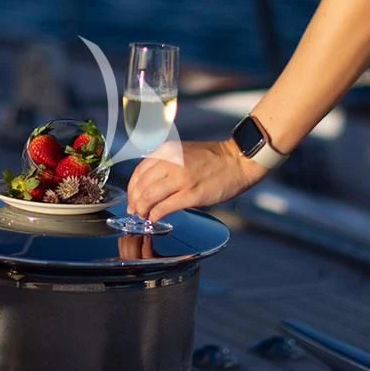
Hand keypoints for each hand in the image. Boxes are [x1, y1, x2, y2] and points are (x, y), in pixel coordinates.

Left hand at [127, 140, 267, 222]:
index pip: (139, 172)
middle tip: (136, 211)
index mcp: (167, 151)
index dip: (132, 189)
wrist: (237, 160)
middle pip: (141, 186)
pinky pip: (164, 207)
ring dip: (143, 210)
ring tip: (145, 216)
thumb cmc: (214, 159)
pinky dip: (156, 215)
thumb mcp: (183, 153)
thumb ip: (165, 165)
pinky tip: (156, 219)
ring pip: (149, 197)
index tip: (133, 199)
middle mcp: (171, 163)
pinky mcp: (192, 194)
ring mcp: (181, 178)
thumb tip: (148, 186)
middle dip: (135, 202)